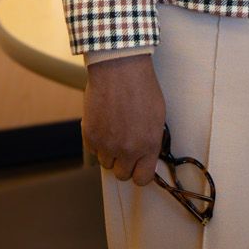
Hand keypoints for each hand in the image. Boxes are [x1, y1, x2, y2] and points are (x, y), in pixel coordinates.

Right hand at [83, 53, 166, 185]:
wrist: (119, 69)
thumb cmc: (141, 87)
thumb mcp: (157, 116)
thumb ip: (150, 140)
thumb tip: (145, 155)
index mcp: (148, 145)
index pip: (142, 179)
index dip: (140, 173)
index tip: (138, 166)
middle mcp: (128, 150)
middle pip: (122, 175)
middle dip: (124, 163)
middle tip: (125, 147)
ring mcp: (107, 145)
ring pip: (106, 163)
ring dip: (109, 152)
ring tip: (114, 131)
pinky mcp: (90, 136)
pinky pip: (93, 150)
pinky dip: (97, 142)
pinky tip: (104, 124)